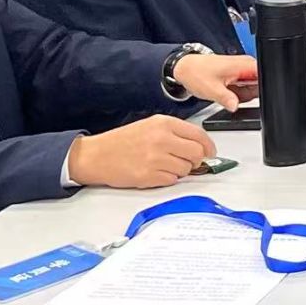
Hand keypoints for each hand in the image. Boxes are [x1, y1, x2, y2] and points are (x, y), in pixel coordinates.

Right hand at [66, 115, 215, 189]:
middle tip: (187, 161)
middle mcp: (161, 139)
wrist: (95, 155)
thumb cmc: (122, 141)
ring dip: (180, 170)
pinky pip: (172, 180)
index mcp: (164, 124)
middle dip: (195, 160)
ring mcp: (155, 158)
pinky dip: (168, 178)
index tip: (210, 152)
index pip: (199, 135)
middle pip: (196, 153)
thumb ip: (176, 133)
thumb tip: (200, 145)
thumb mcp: (150, 126)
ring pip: (186, 169)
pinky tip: (155, 172)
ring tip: (164, 165)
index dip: (208, 146)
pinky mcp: (148, 175)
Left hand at [170, 54, 258, 110]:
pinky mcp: (239, 75)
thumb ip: (227, 99)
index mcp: (245, 64)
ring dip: (243, 95)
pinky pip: (246, 88)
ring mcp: (243, 70)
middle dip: (250, 94)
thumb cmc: (196, 72)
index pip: (267, 76)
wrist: (186, 68)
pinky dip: (238, 94)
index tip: (250, 96)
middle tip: (233, 96)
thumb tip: (236, 107)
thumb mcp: (211, 89)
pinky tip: (228, 92)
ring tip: (227, 92)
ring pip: (254, 88)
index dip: (264, 89)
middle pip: (262, 85)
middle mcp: (247, 65)